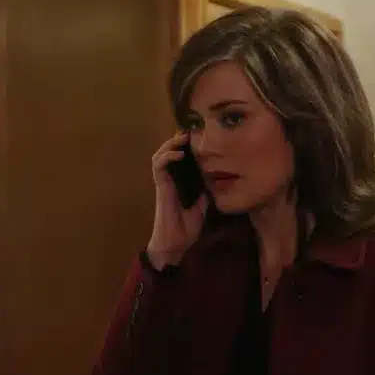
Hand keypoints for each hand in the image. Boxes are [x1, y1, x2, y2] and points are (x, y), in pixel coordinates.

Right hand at [147, 131, 209, 269]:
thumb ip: (206, 193)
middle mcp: (171, 180)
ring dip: (170, 144)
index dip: (187, 148)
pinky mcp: (160, 187)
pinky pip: (159, 167)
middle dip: (178, 141)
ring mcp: (164, 182)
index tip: (199, 138)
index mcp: (181, 183)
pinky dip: (167, 157)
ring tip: (182, 138)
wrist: (175, 242)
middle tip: (190, 132)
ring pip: (160, 155)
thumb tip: (215, 182)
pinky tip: (177, 153)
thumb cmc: (187, 227)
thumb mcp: (203, 206)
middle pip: (169, 153)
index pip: (182, 160)